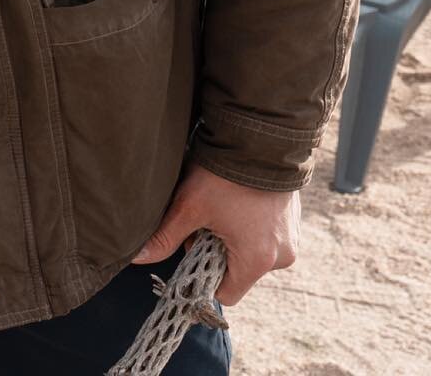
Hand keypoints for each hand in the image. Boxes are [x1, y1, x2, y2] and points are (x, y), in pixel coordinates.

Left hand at [132, 164, 299, 305]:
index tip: (193, 249)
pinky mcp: (292, 220)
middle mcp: (281, 256)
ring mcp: (290, 238)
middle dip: (216, 251)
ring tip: (222, 206)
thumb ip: (165, 237)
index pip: (227, 294)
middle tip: (204, 220)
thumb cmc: (225, 174)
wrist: (259, 136)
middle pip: (238, 271)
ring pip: (251, 251)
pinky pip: (267, 235)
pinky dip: (249, 224)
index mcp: (257, 261)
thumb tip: (138, 256)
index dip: (204, 277)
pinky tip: (238, 199)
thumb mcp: (190, 206)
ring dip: (233, 236)